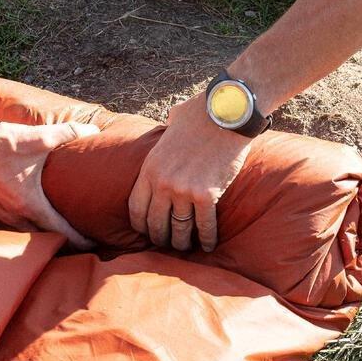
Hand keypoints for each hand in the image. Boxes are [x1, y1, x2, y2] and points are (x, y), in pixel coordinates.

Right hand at [0, 116, 98, 248]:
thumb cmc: (3, 141)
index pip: (60, 232)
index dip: (79, 240)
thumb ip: (70, 133)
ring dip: (42, 238)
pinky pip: (11, 228)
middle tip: (82, 241)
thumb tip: (96, 130)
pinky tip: (32, 223)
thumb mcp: (40, 137)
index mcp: (29, 204)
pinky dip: (25, 230)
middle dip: (64, 243)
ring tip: (60, 236)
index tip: (93, 245)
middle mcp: (13, 216)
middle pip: (44, 239)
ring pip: (26, 236)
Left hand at [128, 92, 251, 251]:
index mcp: (149, 168)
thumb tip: (170, 125)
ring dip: (183, 242)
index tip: (148, 231)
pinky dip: (207, 238)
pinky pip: (204, 225)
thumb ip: (166, 134)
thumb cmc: (200, 114)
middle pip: (156, 224)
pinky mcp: (207, 194)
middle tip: (167, 243)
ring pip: (180, 229)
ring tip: (186, 247)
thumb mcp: (171, 124)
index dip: (141, 225)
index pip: (136, 209)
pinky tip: (209, 244)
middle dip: (161, 238)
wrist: (225, 113)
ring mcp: (184, 190)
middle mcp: (163, 183)